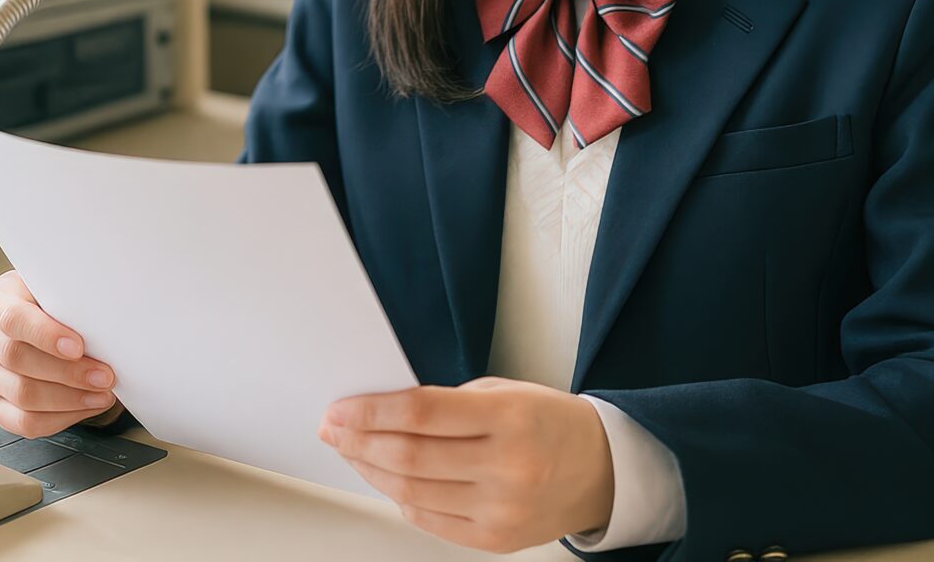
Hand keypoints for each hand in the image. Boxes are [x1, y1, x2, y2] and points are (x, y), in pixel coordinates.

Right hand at [0, 269, 122, 437]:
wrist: (44, 318)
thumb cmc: (56, 301)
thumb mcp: (62, 286)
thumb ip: (76, 295)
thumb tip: (110, 313)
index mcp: (0, 298)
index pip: (14, 318)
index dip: (46, 335)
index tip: (79, 347)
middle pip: (18, 359)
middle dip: (68, 372)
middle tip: (104, 376)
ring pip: (22, 396)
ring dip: (70, 399)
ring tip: (102, 393)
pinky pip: (24, 422)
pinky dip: (61, 418)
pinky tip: (85, 406)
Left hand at [319, 376, 613, 552]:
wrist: (600, 471)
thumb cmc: (548, 422)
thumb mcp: (504, 392)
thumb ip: (446, 403)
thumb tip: (379, 413)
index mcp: (509, 419)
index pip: (420, 412)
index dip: (370, 411)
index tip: (340, 409)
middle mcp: (506, 467)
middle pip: (409, 456)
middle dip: (358, 441)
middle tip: (333, 429)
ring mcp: (501, 509)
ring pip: (411, 491)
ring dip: (370, 470)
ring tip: (352, 452)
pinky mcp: (495, 540)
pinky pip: (429, 520)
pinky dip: (400, 498)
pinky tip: (386, 479)